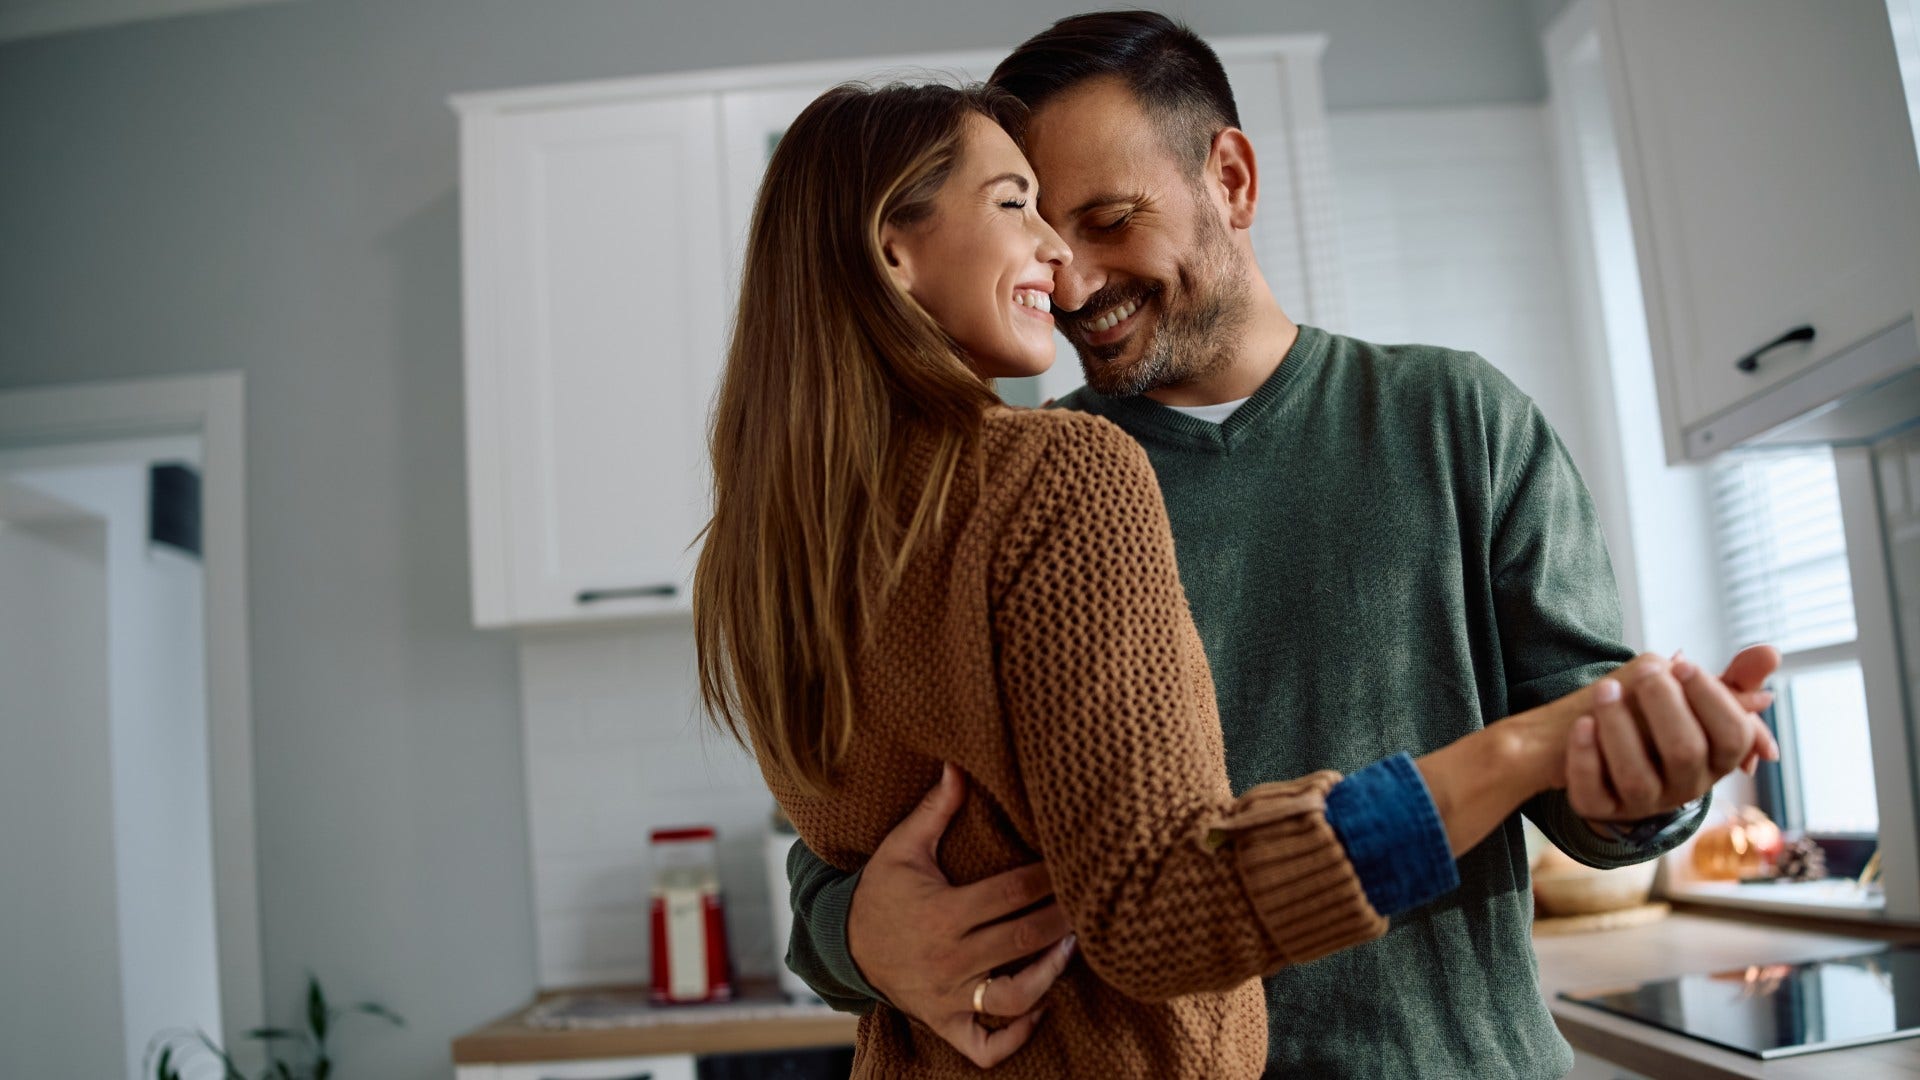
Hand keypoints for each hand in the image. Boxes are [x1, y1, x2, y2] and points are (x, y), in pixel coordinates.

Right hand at [847, 762, 1076, 1066]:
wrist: (843, 945)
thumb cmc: (880, 891)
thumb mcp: (902, 847)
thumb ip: (935, 809)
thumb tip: (958, 765)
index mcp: (942, 912)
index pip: (1010, 894)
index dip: (1047, 880)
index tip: (1073, 865)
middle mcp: (947, 958)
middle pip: (1021, 941)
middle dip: (1061, 922)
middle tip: (1091, 903)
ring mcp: (947, 997)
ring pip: (1012, 998)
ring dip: (1049, 976)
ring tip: (1070, 947)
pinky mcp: (944, 1022)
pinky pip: (984, 1046)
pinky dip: (1014, 1036)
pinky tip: (1040, 1007)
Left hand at [1564, 646, 1781, 822]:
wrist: (1606, 757)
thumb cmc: (1663, 721)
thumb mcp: (1698, 701)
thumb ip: (1734, 680)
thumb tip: (1771, 652)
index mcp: (1716, 760)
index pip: (1732, 737)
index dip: (1710, 698)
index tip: (1682, 664)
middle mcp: (1685, 786)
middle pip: (1685, 752)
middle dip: (1664, 704)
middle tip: (1646, 670)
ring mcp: (1642, 803)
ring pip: (1636, 776)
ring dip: (1620, 726)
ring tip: (1606, 688)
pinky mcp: (1600, 809)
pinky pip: (1593, 793)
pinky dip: (1585, 757)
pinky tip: (1583, 722)